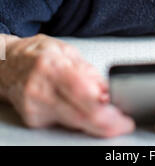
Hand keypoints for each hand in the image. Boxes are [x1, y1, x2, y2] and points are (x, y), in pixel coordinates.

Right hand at [0, 34, 134, 136]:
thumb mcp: (68, 52)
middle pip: (80, 117)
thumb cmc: (38, 53)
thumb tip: (108, 91)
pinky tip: (83, 110)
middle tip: (122, 123)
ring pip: (74, 123)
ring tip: (106, 112)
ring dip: (94, 121)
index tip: (123, 118)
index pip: (83, 95)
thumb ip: (89, 72)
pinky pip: (64, 123)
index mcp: (52, 67)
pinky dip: (79, 119)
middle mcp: (41, 90)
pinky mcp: (33, 119)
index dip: (106, 112)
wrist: (9, 64)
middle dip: (106, 123)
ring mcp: (35, 107)